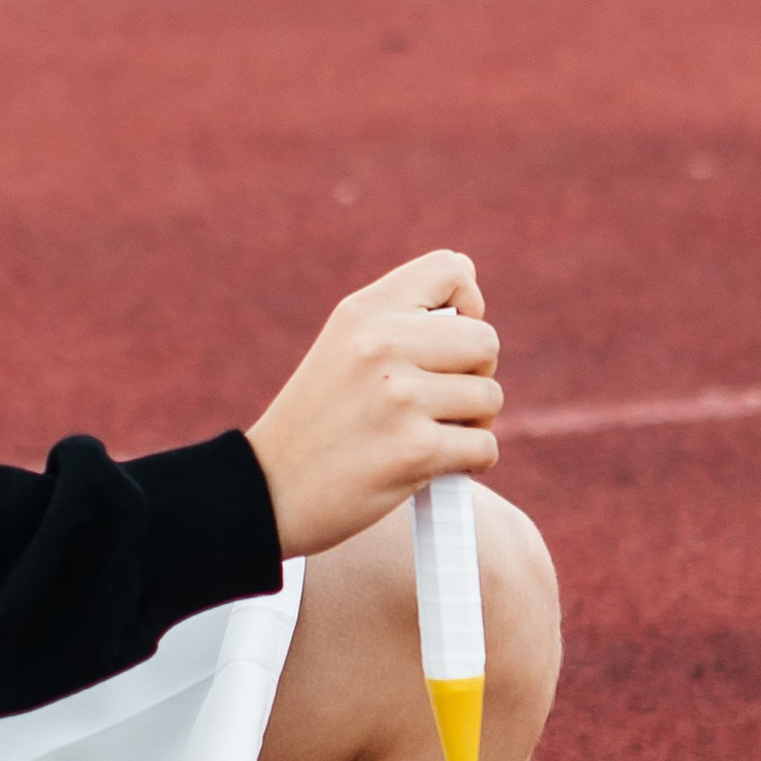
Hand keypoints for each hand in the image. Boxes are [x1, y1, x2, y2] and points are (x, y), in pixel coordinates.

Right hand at [245, 250, 501, 558]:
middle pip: (485, 340)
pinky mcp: (415, 449)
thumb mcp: (344, 348)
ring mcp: (399, 397)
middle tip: (441, 401)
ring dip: (473, 423)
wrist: (271, 491)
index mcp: (364, 312)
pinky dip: (471, 463)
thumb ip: (401, 320)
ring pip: (489, 396)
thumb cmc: (319, 421)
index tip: (446, 342)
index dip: (468, 305)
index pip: (452, 269)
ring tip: (431, 433)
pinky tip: (437, 467)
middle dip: (475, 374)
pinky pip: (485, 445)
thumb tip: (472, 296)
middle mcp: (380, 345)